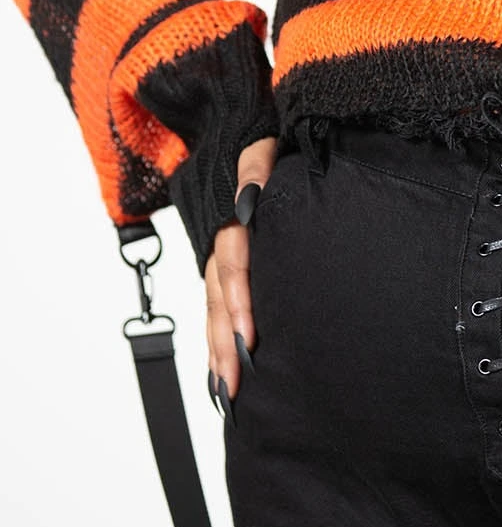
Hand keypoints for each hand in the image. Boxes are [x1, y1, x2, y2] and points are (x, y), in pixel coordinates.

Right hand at [205, 136, 277, 409]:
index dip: (238, 299)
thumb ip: (256, 166)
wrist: (244, 136)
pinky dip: (215, 340)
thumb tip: (250, 199)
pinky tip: (220, 372)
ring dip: (215, 349)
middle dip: (222, 342)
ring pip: (211, 308)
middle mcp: (222, 242)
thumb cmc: (264, 146)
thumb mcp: (262, 145)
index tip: (248, 335)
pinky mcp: (224, 268)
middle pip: (216, 297)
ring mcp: (220, 257)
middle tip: (233, 383)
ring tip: (225, 390)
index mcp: (233, 218)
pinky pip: (214, 307)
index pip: (232, 263)